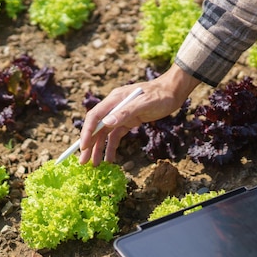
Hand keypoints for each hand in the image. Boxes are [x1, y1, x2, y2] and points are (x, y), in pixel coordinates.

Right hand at [78, 64, 200, 165]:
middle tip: (83, 162)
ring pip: (104, 134)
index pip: (95, 117)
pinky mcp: (128, 121)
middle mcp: (114, 106)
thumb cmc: (160, 95)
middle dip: (89, 144)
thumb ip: (125, 113)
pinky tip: (110, 159)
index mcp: (114, 99)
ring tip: (95, 165)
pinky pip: (115, 136)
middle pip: (96, 127)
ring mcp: (120, 114)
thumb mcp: (144, 104)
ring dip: (99, 148)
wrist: (173, 91)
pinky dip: (111, 147)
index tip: (83, 147)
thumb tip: (106, 124)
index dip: (87, 132)